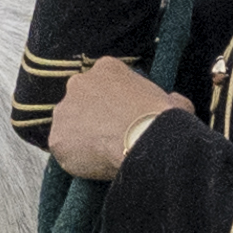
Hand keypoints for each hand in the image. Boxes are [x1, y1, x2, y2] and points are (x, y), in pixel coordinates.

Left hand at [44, 55, 173, 181]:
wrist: (144, 141)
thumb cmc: (160, 118)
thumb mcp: (175, 102)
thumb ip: (169, 98)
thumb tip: (176, 102)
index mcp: (107, 68)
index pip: (103, 82)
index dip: (112, 101)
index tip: (122, 116)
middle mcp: (79, 83)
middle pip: (80, 100)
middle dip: (91, 116)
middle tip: (110, 135)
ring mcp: (64, 110)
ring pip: (69, 125)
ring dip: (81, 136)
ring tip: (102, 153)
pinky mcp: (57, 138)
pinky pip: (64, 149)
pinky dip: (76, 158)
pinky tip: (94, 164)